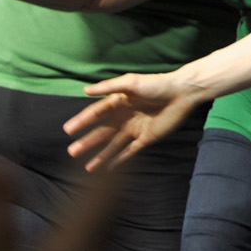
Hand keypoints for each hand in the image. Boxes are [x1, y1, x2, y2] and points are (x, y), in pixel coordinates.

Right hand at [62, 72, 204, 171]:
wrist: (182, 93)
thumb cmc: (156, 84)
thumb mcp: (131, 83)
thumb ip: (109, 87)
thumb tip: (85, 90)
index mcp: (119, 103)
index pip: (96, 114)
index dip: (82, 121)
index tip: (68, 130)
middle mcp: (124, 117)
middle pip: (102, 132)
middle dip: (87, 142)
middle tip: (72, 152)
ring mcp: (135, 129)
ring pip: (113, 145)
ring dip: (100, 155)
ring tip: (87, 167)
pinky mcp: (146, 138)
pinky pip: (130, 151)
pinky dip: (119, 160)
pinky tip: (108, 168)